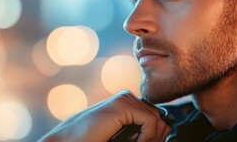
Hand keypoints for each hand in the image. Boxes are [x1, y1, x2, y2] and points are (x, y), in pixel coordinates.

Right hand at [39, 90, 170, 141]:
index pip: (156, 117)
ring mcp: (125, 99)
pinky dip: (148, 138)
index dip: (156, 136)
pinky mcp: (122, 104)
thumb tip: (166, 129)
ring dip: (152, 139)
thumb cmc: (93, 139)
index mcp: (128, 104)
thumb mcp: (124, 135)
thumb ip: (141, 132)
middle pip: (160, 118)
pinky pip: (151, 122)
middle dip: (156, 138)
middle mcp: (128, 98)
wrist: (70, 141)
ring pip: (158, 120)